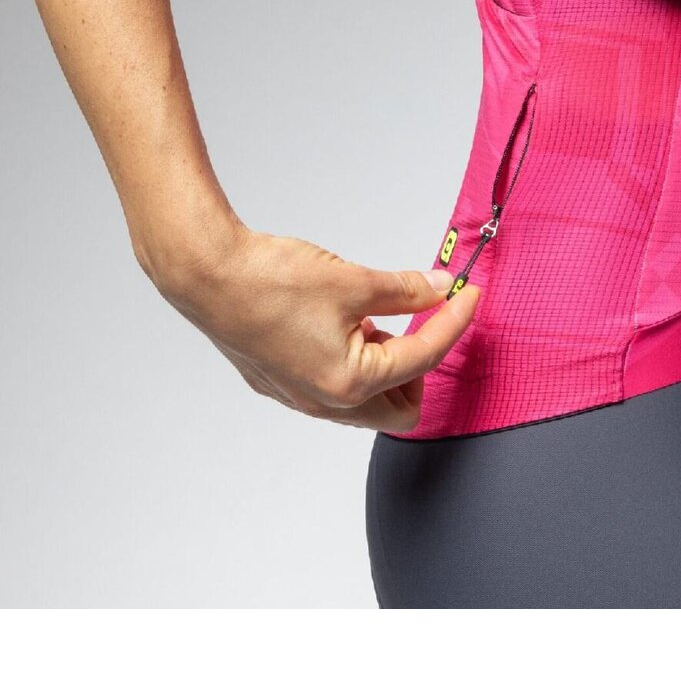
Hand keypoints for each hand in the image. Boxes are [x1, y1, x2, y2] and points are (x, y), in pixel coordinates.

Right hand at [155, 222, 479, 432]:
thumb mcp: (353, 280)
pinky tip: (349, 325)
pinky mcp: (281, 384)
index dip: (454, 321)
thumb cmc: (270, 281)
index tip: (468, 296)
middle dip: (424, 368)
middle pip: (402, 409)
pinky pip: (335, 390)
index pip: (425, 357)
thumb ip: (406, 290)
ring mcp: (300, 398)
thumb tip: (440, 289)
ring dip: (388, 367)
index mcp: (351, 382)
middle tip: (428, 324)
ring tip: (381, 318)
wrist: (207, 276)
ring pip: (367, 403)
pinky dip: (356, 364)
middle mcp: (326, 402)